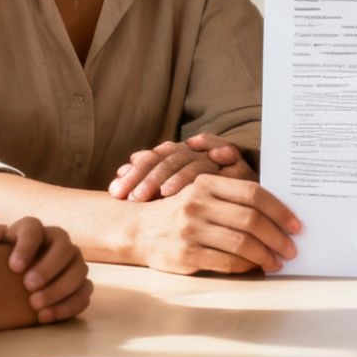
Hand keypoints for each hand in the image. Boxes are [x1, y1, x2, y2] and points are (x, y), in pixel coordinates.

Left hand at [0, 217, 91, 324]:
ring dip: (60, 288)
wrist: (5, 285)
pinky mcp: (79, 286)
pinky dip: (69, 305)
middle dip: (48, 267)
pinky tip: (46, 317)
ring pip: (79, 270)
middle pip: (64, 247)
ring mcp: (73, 264)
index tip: (14, 267)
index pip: (34, 229)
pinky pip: (84, 294)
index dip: (27, 247)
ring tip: (36, 307)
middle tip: (28, 286)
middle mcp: (59, 243)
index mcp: (34, 230)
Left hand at [108, 133, 252, 201]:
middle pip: (170, 159)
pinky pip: (232, 152)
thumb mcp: (167, 196)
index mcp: (174, 158)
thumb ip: (146, 183)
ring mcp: (216, 159)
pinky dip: (224, 148)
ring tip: (167, 191)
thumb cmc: (195, 204)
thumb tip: (119, 172)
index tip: (117, 193)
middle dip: (151, 178)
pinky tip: (217, 155)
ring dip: (182, 174)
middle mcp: (194, 154)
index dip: (134, 173)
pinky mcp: (239, 166)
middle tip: (136, 198)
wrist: (234, 209)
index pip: (151, 160)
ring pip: (196, 161)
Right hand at [134, 174, 301, 274]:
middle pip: (251, 219)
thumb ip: (231, 195)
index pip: (253, 193)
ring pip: (241, 243)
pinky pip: (226, 262)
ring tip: (277, 262)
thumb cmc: (180, 211)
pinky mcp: (185, 254)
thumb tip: (277, 212)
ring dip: (266, 255)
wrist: (138, 230)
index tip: (296, 225)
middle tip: (291, 249)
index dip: (280, 210)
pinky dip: (246, 266)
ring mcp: (190, 229)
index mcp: (206, 182)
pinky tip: (255, 267)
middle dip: (278, 237)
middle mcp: (198, 203)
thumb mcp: (200, 192)